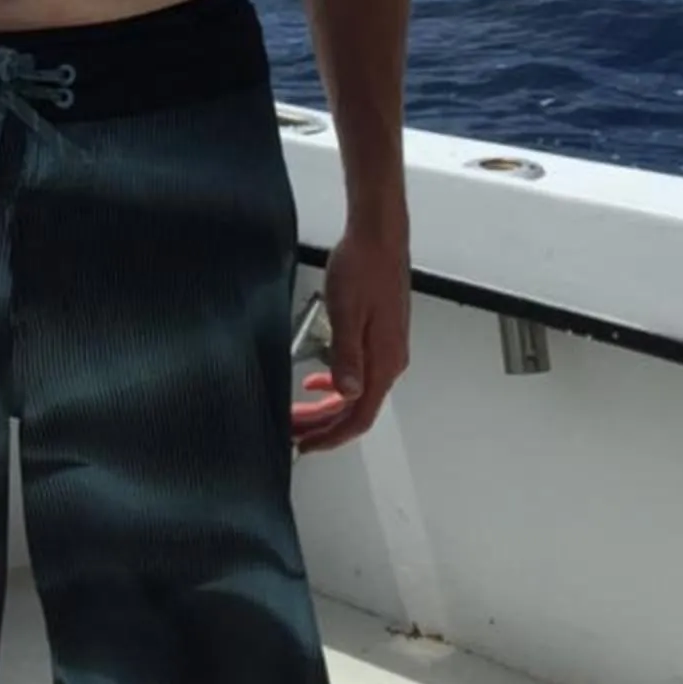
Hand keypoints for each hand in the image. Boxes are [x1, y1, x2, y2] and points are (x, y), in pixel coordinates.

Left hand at [291, 207, 410, 453]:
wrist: (379, 236)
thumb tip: (347, 393)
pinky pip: (358, 373)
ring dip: (326, 407)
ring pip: (355, 393)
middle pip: (356, 409)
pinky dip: (335, 384)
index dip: (331, 437)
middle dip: (323, 426)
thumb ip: (346, 355)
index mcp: (384, 362)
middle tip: (292, 432)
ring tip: (299, 412)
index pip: (359, 417)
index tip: (306, 446)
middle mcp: (390, 361)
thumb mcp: (346, 312)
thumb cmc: (363, 268)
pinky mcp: (380, 336)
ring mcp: (386, 349)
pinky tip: (316, 379)